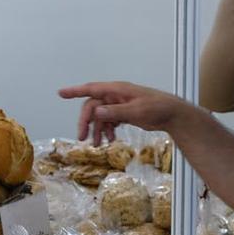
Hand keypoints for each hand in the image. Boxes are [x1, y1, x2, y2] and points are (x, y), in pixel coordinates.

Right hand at [57, 81, 192, 143]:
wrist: (172, 115)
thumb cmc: (157, 108)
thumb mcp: (136, 111)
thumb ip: (116, 112)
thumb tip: (96, 112)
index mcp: (117, 90)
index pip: (92, 89)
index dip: (75, 91)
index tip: (60, 93)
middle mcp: (116, 95)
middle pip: (93, 106)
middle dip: (87, 122)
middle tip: (82, 138)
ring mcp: (120, 104)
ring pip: (101, 116)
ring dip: (98, 130)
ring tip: (98, 145)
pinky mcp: (124, 112)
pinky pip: (110, 120)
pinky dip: (108, 130)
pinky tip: (111, 140)